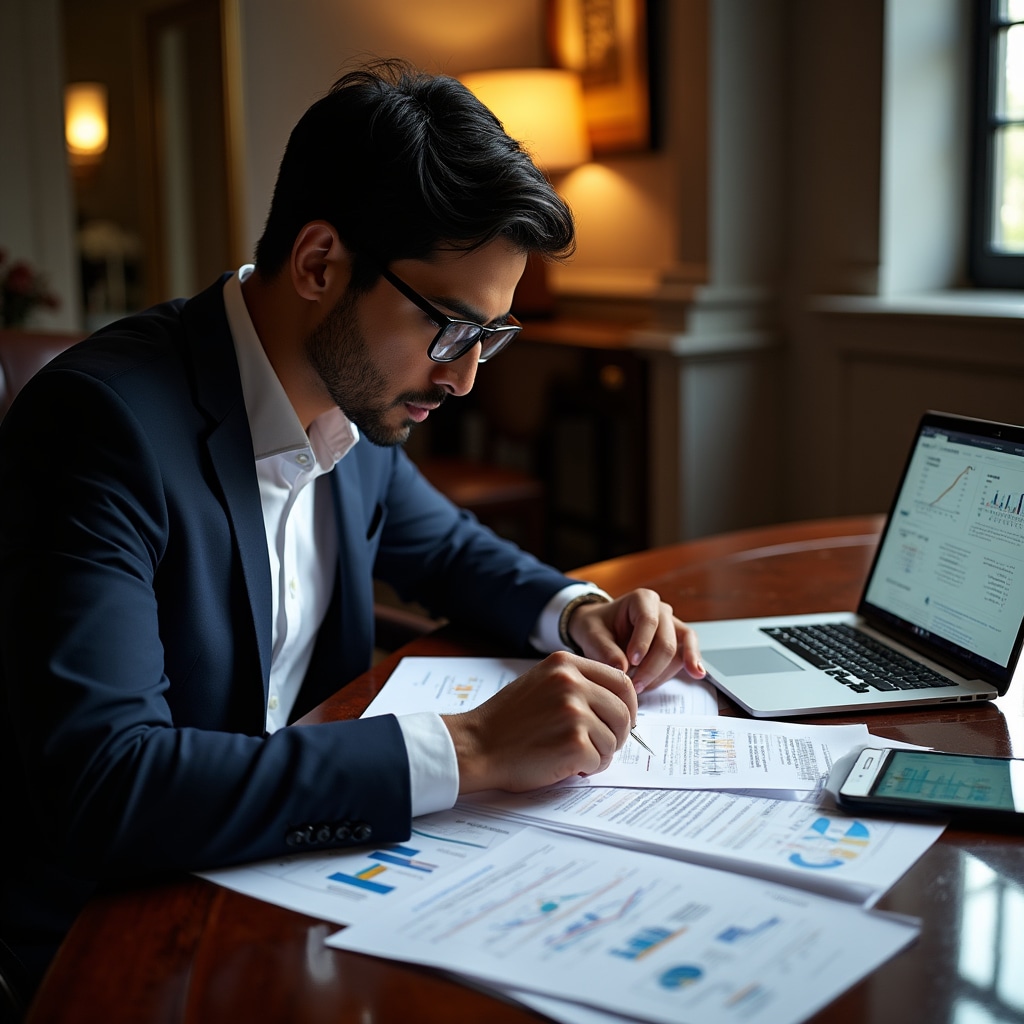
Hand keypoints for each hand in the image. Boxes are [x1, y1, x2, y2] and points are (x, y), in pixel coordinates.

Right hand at [443, 651, 637, 793]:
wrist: (476, 746)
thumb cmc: (507, 721)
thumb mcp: (541, 683)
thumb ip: (576, 684)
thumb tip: (617, 702)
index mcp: (565, 664)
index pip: (620, 680)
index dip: (627, 704)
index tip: (621, 720)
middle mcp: (571, 683)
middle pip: (624, 711)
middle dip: (618, 734)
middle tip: (599, 746)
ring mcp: (573, 712)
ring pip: (614, 739)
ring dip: (599, 754)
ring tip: (572, 755)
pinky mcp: (574, 743)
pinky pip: (600, 760)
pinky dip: (587, 769)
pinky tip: (565, 765)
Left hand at [567, 589, 704, 693]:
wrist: (600, 629)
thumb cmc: (597, 627)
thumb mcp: (591, 635)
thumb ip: (604, 650)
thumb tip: (621, 669)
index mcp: (642, 600)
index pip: (648, 621)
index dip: (642, 644)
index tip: (630, 662)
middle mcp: (661, 610)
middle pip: (666, 640)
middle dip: (651, 667)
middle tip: (633, 685)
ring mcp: (672, 626)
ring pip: (679, 650)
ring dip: (662, 673)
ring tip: (642, 687)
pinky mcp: (677, 643)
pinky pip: (686, 654)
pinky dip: (689, 664)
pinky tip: (695, 673)